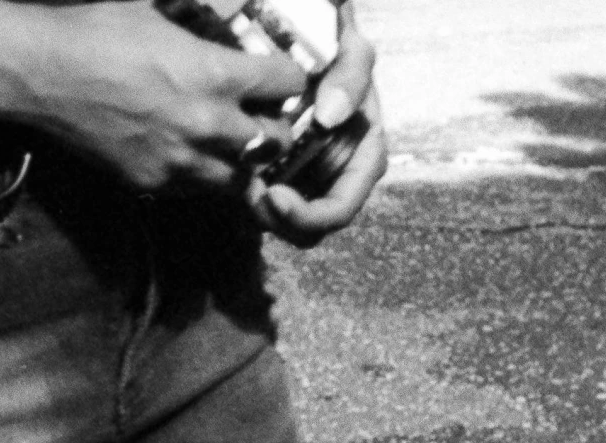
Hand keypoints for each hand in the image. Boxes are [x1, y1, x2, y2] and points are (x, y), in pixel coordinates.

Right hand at [21, 0, 309, 191]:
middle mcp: (207, 124)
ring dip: (243, 160)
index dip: (289, 79)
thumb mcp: (162, 9)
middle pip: (274, 141)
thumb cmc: (99, 31)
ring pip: (241, 177)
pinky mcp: (153, 184)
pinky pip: (198, 190)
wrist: (44, 75)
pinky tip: (195, 154)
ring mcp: (180, 162)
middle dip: (275, 126)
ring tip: (233, 142)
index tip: (282, 77)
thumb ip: (206, 21)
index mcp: (215, 73)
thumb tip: (235, 9)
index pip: (286, 84)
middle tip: (264, 114)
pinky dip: (205, 175)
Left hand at [250, 6, 386, 244]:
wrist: (316, 51)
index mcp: (364, 161)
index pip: (339, 210)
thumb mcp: (353, 53)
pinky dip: (255, 201)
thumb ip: (350, 77)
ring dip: (264, 216)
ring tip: (244, 188)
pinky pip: (272, 208)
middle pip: (312, 229)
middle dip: (280, 221)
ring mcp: (316, 184)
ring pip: (289, 226)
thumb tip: (329, 118)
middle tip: (251, 197)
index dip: (308, 215)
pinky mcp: (290, 180)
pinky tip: (241, 181)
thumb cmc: (339, 52)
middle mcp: (341, 180)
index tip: (273, 195)